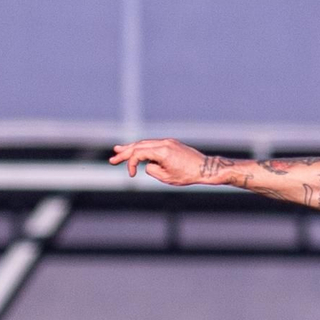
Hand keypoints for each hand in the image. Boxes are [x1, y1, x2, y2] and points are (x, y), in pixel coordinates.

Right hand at [109, 138, 225, 185]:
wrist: (206, 168)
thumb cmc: (188, 175)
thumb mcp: (167, 178)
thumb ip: (152, 170)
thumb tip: (147, 164)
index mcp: (162, 151)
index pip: (139, 154)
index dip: (131, 164)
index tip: (131, 175)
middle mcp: (163, 143)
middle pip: (138, 145)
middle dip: (125, 153)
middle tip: (113, 159)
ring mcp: (167, 142)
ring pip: (145, 143)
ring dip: (132, 148)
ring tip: (119, 150)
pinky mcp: (170, 143)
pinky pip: (153, 145)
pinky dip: (143, 148)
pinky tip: (137, 150)